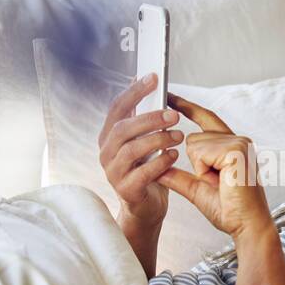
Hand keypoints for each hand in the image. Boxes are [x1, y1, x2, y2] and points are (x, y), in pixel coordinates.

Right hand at [98, 72, 184, 227]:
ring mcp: (113, 173)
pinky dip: (159, 163)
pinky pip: (141, 174)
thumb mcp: (144, 141)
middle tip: (173, 115)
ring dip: (156, 140)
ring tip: (178, 136)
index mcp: (109, 136)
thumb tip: (153, 85)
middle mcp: (106, 153)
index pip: (117, 108)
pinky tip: (173, 156)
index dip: (134, 91)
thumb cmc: (147, 170)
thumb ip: (145, 120)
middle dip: (149, 118)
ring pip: (130, 150)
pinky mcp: (125, 190)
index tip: (154, 77)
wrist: (146, 207)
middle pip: (122, 128)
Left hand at [155, 93, 274, 240]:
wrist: (247, 225)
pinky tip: (222, 179)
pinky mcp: (236, 149)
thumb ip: (177, 176)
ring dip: (201, 167)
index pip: (205, 119)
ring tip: (221, 181)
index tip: (169, 96)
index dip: (186, 107)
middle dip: (197, 163)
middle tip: (217, 182)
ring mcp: (239, 142)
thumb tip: (156, 168)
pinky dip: (205, 169)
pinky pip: (201, 152)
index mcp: (232, 146)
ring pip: (195, 144)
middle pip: (194, 138)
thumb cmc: (230, 211)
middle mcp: (238, 140)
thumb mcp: (196, 189)